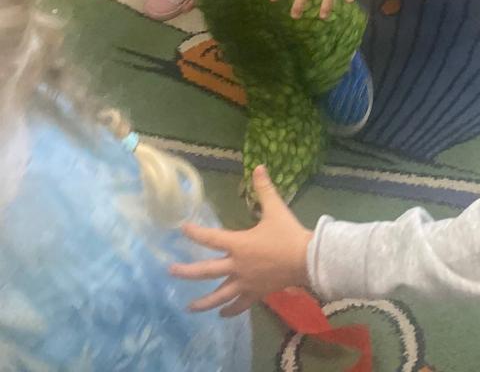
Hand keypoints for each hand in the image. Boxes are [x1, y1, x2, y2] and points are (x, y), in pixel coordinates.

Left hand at [171, 164, 311, 315]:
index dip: (195, 233)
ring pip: (219, 295)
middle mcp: (236, 266)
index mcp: (239, 244)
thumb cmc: (288, 234)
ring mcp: (245, 283)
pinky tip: (222, 314)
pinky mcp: (255, 293)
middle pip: (206, 272)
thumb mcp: (276, 209)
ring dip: (203, 302)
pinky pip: (239, 305)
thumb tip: (258, 166)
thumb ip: (264, 188)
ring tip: (189, 308)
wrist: (306, 259)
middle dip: (187, 272)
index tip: (183, 229)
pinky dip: (230, 311)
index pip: (211, 238)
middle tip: (171, 271)